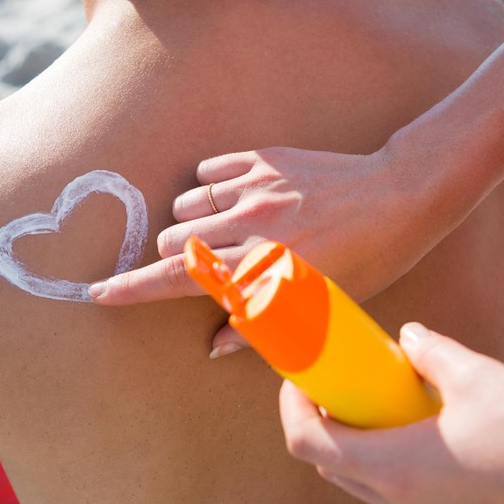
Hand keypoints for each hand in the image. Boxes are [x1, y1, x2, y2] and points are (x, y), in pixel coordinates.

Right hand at [89, 144, 445, 351]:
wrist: (402, 193)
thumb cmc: (370, 257)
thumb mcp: (321, 304)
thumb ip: (260, 325)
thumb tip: (214, 346)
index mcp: (264, 266)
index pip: (181, 279)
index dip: (134, 289)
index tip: (100, 293)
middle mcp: (252, 225)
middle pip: (172, 239)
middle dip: (174, 256)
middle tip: (207, 263)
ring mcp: (256, 186)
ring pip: (186, 205)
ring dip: (192, 222)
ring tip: (224, 230)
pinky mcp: (264, 158)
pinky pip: (209, 171)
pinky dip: (209, 188)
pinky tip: (233, 199)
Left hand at [280, 323, 503, 503]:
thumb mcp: (479, 377)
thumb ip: (431, 353)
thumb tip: (407, 337)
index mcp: (393, 467)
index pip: (306, 442)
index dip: (291, 407)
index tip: (301, 379)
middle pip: (331, 466)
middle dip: (323, 424)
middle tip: (341, 387)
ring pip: (366, 487)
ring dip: (360, 448)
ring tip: (385, 410)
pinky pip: (406, 502)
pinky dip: (396, 471)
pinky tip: (428, 442)